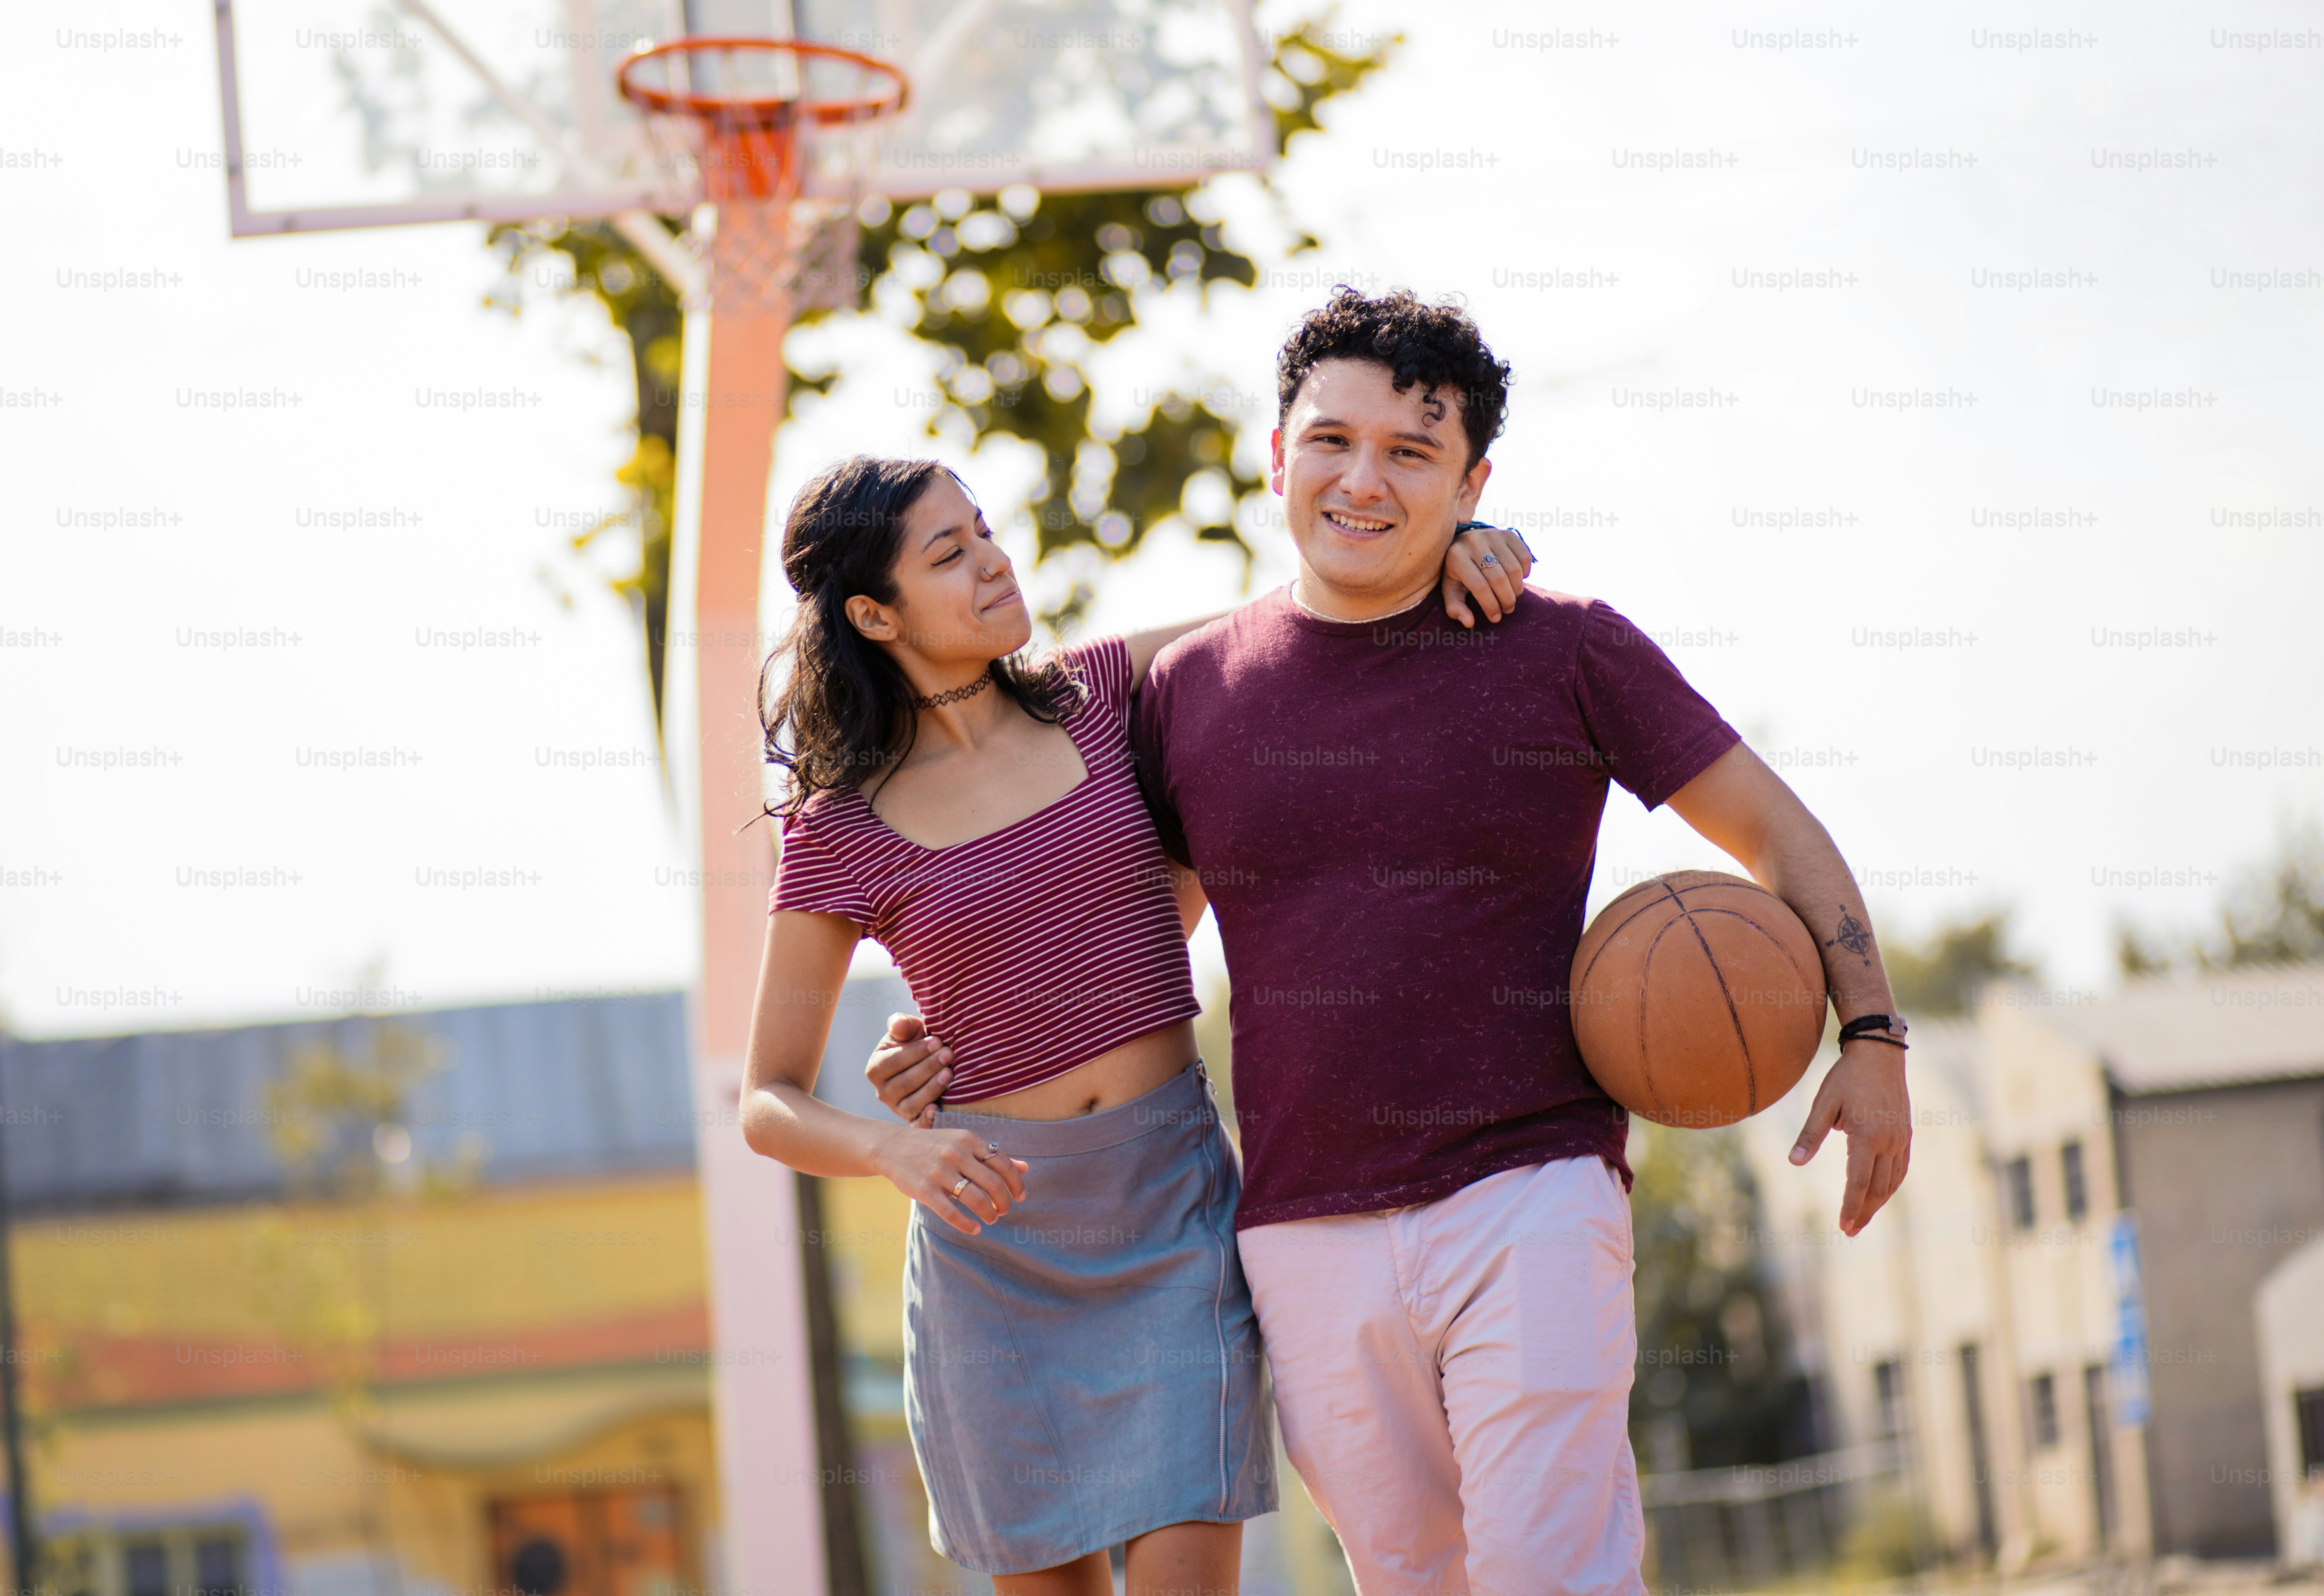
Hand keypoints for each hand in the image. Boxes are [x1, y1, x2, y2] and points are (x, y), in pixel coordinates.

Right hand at [867, 1012, 950, 1127]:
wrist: (934, 1062)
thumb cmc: (919, 1043)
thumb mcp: (909, 1030)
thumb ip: (901, 1024)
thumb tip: (897, 1025)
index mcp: (876, 1068)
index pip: (893, 1061)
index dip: (916, 1052)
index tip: (937, 1041)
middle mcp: (883, 1092)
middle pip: (904, 1083)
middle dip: (928, 1067)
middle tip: (949, 1054)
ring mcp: (898, 1109)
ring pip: (912, 1103)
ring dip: (932, 1088)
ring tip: (950, 1073)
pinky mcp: (913, 1121)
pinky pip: (918, 1125)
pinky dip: (927, 1119)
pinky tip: (938, 1109)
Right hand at [870, 1124, 1028, 1235]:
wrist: (892, 1147)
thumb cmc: (934, 1146)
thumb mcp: (963, 1143)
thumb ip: (992, 1155)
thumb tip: (1025, 1168)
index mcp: (968, 1140)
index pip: (1003, 1163)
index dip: (1016, 1183)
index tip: (1020, 1197)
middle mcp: (956, 1153)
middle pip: (993, 1183)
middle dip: (1004, 1201)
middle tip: (1004, 1210)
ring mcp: (939, 1172)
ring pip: (975, 1199)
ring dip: (989, 1213)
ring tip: (991, 1219)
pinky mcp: (924, 1190)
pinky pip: (951, 1213)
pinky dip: (967, 1225)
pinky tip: (975, 1228)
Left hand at [1442, 523, 1533, 627]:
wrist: (1463, 544)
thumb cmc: (1457, 572)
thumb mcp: (1451, 590)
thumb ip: (1456, 608)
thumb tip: (1469, 622)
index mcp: (1456, 557)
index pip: (1479, 587)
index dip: (1490, 606)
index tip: (1495, 618)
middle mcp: (1474, 542)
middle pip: (1499, 578)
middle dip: (1506, 600)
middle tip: (1507, 609)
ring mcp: (1492, 534)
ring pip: (1514, 568)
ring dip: (1517, 589)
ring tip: (1512, 597)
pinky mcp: (1507, 533)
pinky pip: (1524, 556)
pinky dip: (1525, 573)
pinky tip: (1517, 580)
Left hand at [1789, 1040, 1910, 1235]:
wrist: (1880, 1054)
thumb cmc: (1846, 1077)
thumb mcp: (1823, 1103)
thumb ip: (1810, 1135)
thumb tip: (1794, 1162)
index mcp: (1867, 1136)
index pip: (1858, 1183)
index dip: (1850, 1207)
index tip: (1842, 1226)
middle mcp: (1888, 1142)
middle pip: (1877, 1188)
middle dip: (1864, 1212)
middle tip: (1849, 1231)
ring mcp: (1900, 1139)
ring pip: (1892, 1181)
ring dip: (1878, 1203)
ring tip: (1863, 1219)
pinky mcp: (1905, 1134)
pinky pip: (1901, 1168)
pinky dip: (1891, 1186)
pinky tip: (1881, 1194)